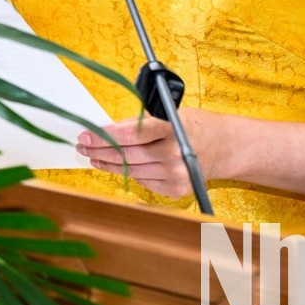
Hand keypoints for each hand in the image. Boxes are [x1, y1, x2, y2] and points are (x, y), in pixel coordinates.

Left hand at [75, 107, 239, 199]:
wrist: (221, 147)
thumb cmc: (191, 125)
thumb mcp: (167, 114)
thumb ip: (139, 123)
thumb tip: (105, 130)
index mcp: (171, 129)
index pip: (130, 133)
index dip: (104, 136)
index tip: (85, 135)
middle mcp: (174, 154)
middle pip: (127, 155)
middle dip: (99, 151)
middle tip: (82, 146)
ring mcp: (176, 175)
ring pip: (131, 171)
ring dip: (108, 164)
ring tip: (92, 157)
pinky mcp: (176, 190)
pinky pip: (143, 181)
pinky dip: (128, 173)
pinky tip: (115, 166)